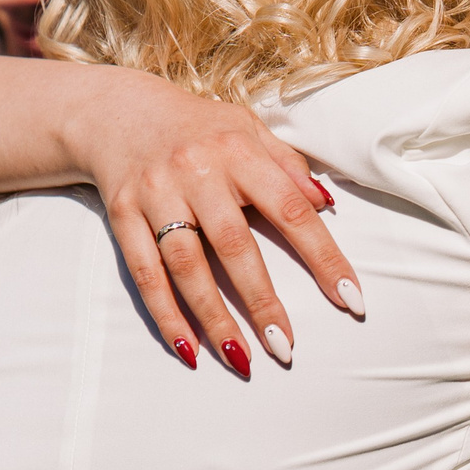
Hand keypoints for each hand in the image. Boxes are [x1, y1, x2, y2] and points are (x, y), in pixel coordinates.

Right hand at [62, 71, 358, 376]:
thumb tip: (327, 204)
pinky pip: (144, 272)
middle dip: (262, 301)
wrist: (119, 111)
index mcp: (239, 151)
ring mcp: (156, 194)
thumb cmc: (200, 128)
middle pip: (234, 246)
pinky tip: (186, 347)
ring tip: (240, 358)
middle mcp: (197, 172)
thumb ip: (288, 165)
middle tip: (286, 347)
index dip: (323, 257)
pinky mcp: (122, 214)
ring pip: (186, 265)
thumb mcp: (249, 128)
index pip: (291, 210)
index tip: (350, 298)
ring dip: (213, 316)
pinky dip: (165, 313)